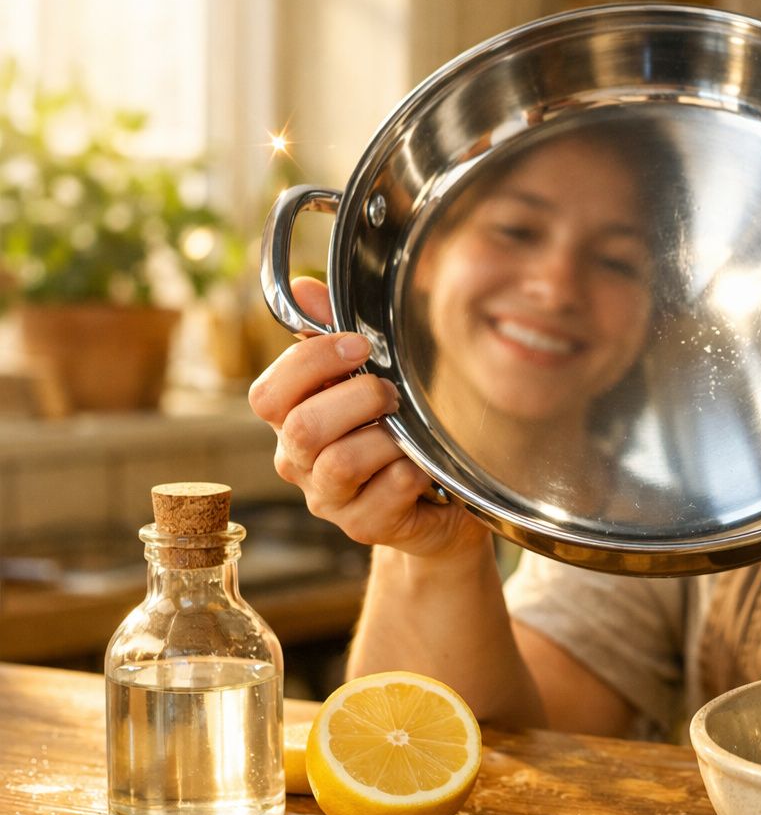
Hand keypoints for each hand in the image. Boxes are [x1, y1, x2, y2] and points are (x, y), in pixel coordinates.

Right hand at [248, 277, 487, 558]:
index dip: (311, 363)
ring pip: (340, 462)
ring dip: (385, 437)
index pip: (268, 394)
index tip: (360, 346)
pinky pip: (387, 491)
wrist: (437, 502)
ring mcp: (329, 499)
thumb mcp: (367, 376)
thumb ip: (333, 332)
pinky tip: (423, 466)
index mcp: (290, 420)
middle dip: (356, 399)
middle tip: (390, 392)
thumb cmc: (396, 430)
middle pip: (302, 429)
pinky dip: (412, 471)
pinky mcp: (364, 526)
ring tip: (408, 432)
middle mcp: (299, 462)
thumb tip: (304, 288)